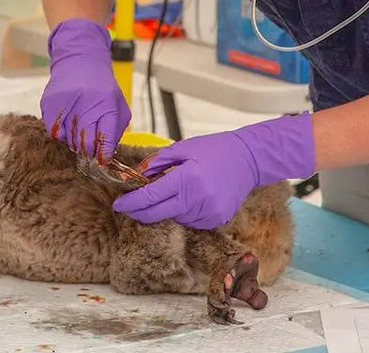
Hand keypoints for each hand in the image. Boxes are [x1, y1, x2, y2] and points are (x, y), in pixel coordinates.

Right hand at [39, 18, 131, 162]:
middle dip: (89, 151)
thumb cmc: (101, 87)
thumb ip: (114, 130)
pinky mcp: (49, 103)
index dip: (104, 154)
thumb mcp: (116, 104)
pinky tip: (67, 121)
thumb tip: (106, 157)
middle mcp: (85, 102)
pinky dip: (61, 133)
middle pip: (85, 143)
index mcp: (106, 104)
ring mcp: (65, 103)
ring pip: (68, 140)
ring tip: (79, 126)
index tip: (102, 161)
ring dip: (74, 140)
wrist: (79, 60)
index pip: (105, 139)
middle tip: (90, 148)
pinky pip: (54, 132)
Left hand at [113, 113, 315, 227]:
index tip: (119, 204)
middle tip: (129, 207)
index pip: (151, 196)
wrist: (249, 159)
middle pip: (158, 214)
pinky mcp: (217, 220)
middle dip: (140, 212)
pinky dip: (184, 212)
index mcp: (187, 179)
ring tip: (173, 192)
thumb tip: (138, 175)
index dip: (131, 203)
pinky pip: (191, 221)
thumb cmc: (214, 149)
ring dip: (166, 209)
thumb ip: (158, 162)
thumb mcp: (183, 148)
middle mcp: (197, 199)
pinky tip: (190, 198)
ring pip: (175, 218)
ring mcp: (209, 213)